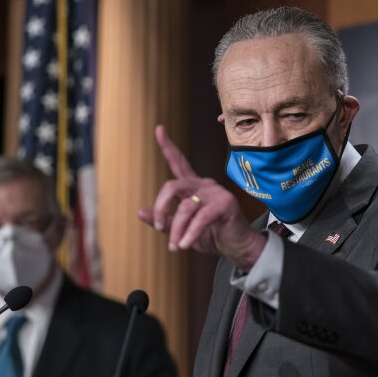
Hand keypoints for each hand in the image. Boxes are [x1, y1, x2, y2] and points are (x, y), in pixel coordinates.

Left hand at [138, 125, 265, 270]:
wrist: (237, 247)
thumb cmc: (212, 236)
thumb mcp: (182, 230)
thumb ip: (163, 221)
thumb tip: (140, 212)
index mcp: (194, 187)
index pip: (178, 163)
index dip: (168, 146)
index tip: (158, 128)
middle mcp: (204, 185)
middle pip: (172, 186)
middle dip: (161, 207)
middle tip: (159, 226)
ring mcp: (216, 192)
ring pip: (185, 207)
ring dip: (176, 230)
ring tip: (176, 246)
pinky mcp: (225, 204)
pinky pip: (200, 218)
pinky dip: (190, 233)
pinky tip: (185, 244)